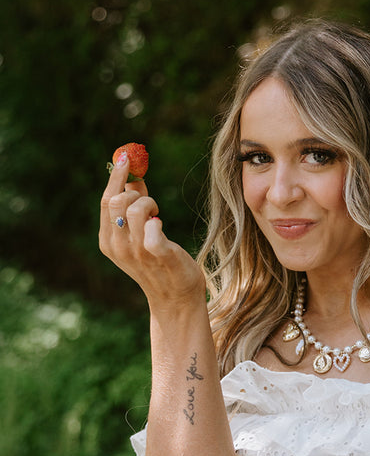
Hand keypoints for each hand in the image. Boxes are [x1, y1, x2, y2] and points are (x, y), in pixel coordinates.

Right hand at [99, 150, 204, 310]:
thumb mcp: (140, 234)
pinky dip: (157, 221)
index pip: (106, 200)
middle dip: (136, 193)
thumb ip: (134, 206)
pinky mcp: (157, 254)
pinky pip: (152, 227)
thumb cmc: (160, 263)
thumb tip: (134, 176)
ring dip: (150, 203)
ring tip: (157, 217)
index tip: (126, 157)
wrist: (176, 298)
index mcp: (108, 241)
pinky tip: (161, 227)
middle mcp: (117, 247)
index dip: (116, 176)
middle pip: (117, 200)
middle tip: (151, 205)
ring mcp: (135, 252)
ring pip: (134, 207)